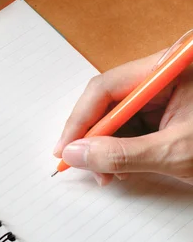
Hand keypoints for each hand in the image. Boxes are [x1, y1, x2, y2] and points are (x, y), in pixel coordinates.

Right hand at [54, 50, 192, 185]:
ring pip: (119, 116)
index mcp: (171, 68)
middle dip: (94, 138)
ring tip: (109, 174)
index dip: (80, 121)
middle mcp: (165, 74)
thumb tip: (76, 154)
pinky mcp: (169, 108)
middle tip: (83, 165)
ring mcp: (167, 91)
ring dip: (107, 147)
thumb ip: (121, 154)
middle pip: (109, 101)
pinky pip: (133, 125)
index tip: (66, 148)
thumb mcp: (175, 153)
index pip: (107, 88)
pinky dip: (124, 149)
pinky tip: (124, 167)